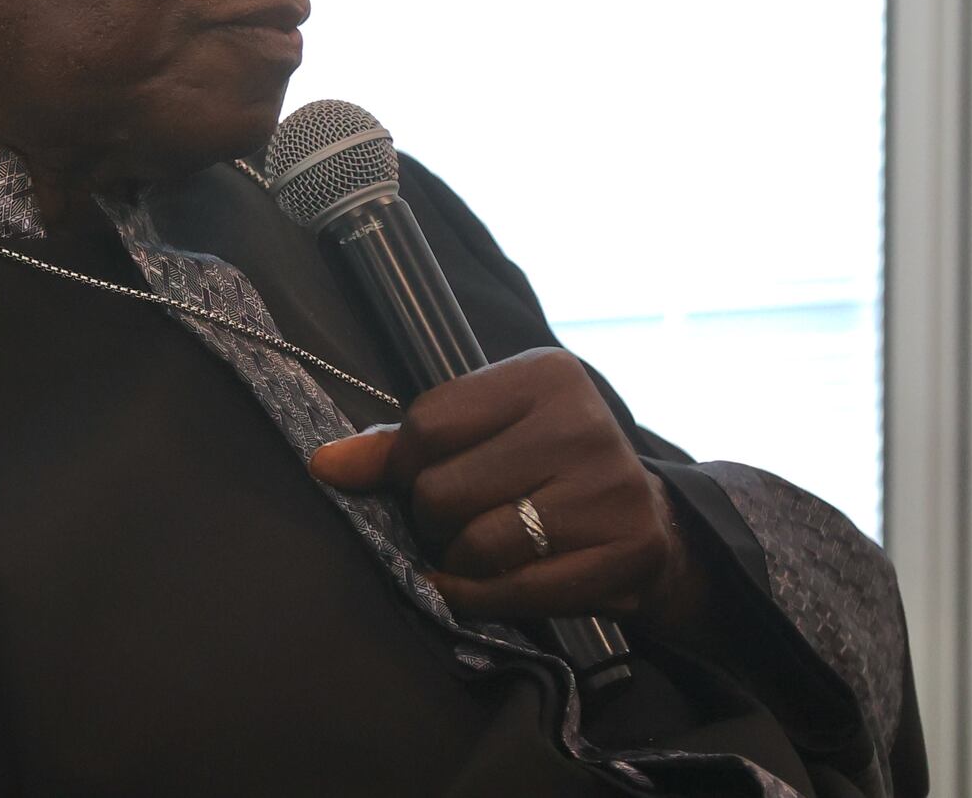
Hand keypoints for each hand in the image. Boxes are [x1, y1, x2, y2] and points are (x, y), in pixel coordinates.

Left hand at [307, 347, 709, 632]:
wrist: (647, 518)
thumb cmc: (545, 467)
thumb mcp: (485, 433)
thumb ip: (402, 446)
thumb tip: (325, 464)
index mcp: (544, 374)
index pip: (428, 424)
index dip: (406, 466)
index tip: (423, 479)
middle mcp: (581, 422)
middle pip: (443, 489)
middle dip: (433, 518)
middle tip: (457, 519)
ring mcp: (609, 487)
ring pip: (475, 544)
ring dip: (458, 561)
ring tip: (479, 547)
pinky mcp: (627, 550)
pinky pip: (515, 591)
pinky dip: (480, 598)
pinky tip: (483, 585)